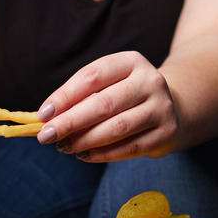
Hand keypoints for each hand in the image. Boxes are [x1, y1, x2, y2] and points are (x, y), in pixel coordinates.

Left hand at [36, 51, 180, 161]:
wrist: (175, 107)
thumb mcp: (109, 85)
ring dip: (85, 140)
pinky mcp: (166, 133)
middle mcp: (150, 81)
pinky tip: (84, 155)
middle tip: (46, 136)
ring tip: (63, 147)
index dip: (64, 96)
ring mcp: (161, 107)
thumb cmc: (127, 96)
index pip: (92, 76)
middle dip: (70, 122)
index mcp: (131, 62)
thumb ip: (82, 98)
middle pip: (103, 103)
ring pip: (116, 128)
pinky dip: (102, 154)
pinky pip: (129, 147)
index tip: (43, 114)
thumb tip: (48, 119)